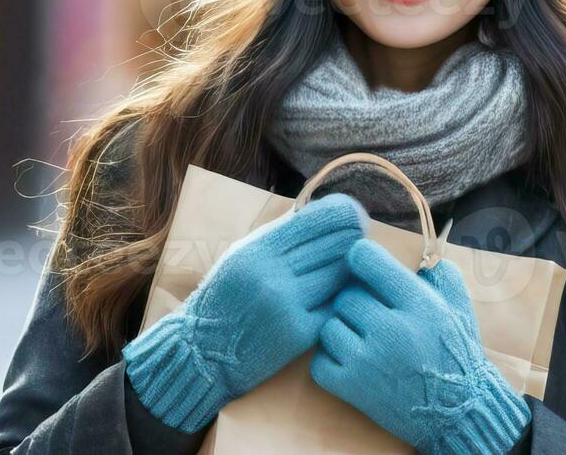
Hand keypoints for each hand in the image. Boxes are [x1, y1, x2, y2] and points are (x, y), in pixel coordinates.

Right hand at [123, 193, 367, 431]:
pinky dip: (341, 299)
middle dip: (353, 237)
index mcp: (258, 250)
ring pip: (340, 276)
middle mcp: (274, 275)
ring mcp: (289, 306)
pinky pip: (335, 307)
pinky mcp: (300, 334)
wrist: (203, 351)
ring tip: (355, 263)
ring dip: (350, 268)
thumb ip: (276, 236)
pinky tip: (344, 294)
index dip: (341, 214)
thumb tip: (315, 213)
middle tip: (362, 234)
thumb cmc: (223, 299)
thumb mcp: (240, 256)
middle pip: (334, 246)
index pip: (315, 221)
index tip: (352, 213)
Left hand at [311, 240, 529, 454]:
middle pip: (345, 296)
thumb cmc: (455, 354)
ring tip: (364, 342)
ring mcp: (368, 361)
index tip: (363, 269)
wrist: (457, 411)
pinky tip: (353, 362)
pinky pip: (319, 361)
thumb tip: (417, 252)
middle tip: (372, 317)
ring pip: (329, 326)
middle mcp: (392, 330)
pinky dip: (331, 362)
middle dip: (357, 304)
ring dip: (342, 333)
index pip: (365, 258)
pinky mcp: (352, 388)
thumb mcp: (457, 307)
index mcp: (418, 303)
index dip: (361, 260)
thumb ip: (440, 273)